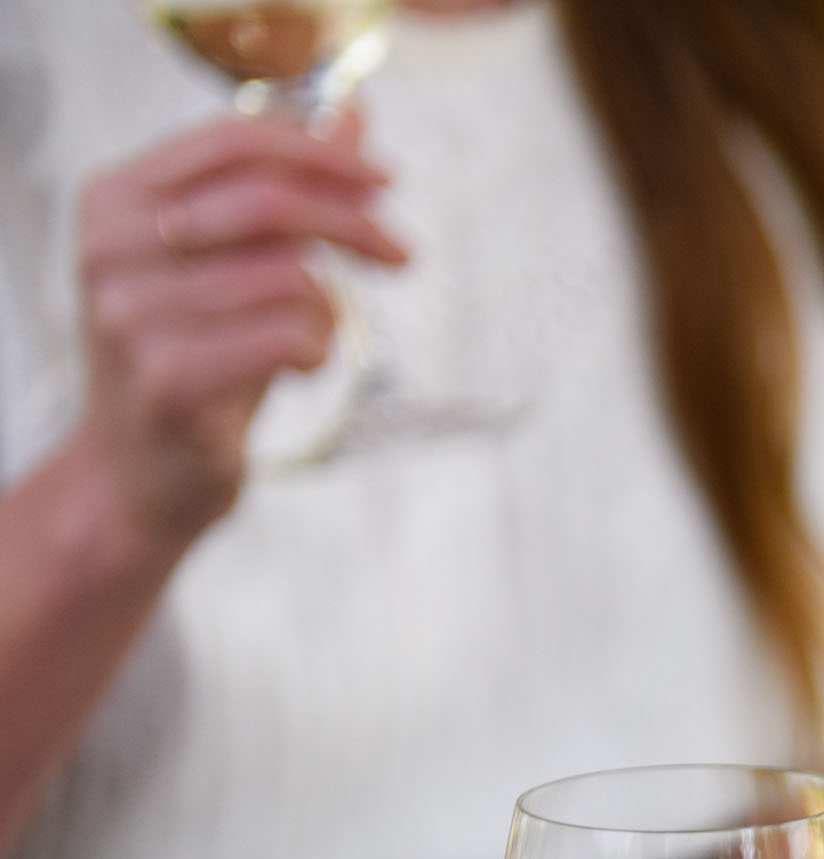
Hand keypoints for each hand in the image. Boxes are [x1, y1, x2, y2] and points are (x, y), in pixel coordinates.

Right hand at [67, 113, 407, 557]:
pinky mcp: (172, 379)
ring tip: (314, 332)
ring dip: (328, 306)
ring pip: (289, 276)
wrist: (138, 471)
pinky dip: (319, 348)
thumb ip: (281, 187)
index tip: (386, 179)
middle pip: (268, 202)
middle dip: (354, 223)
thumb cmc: (195, 354)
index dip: (321, 151)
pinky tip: (300, 364)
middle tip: (402, 253)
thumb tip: (353, 112)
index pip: (231, 142)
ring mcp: (133, 315)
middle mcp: (110, 248)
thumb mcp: (229, 261)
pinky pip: (291, 337)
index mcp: (114, 198)